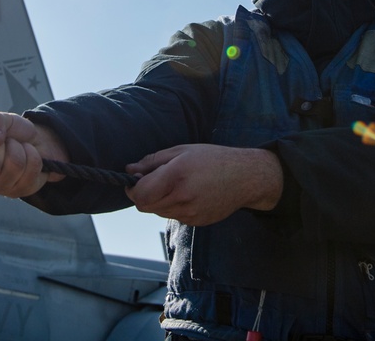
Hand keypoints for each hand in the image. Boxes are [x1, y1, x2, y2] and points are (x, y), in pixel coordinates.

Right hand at [0, 112, 67, 196]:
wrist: (34, 142)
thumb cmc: (9, 132)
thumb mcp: (0, 119)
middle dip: (3, 146)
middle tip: (4, 141)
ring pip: (13, 166)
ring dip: (20, 149)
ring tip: (17, 147)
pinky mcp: (16, 192)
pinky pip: (30, 171)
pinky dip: (32, 156)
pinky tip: (27, 157)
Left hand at [125, 144, 283, 225]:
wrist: (245, 178)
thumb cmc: (213, 159)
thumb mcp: (181, 151)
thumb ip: (153, 161)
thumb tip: (130, 169)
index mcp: (176, 176)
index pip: (140, 194)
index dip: (131, 188)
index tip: (133, 180)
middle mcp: (182, 198)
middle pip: (145, 207)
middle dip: (142, 195)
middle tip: (149, 182)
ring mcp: (190, 214)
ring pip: (158, 212)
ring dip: (157, 201)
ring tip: (173, 185)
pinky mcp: (196, 222)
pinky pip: (173, 216)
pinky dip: (172, 206)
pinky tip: (187, 193)